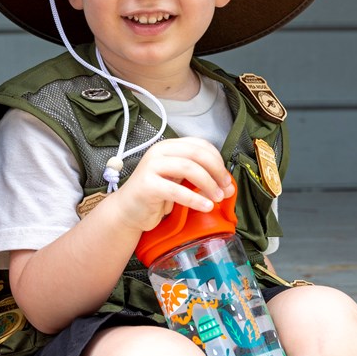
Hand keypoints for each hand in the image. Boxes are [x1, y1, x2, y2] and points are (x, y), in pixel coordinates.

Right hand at [107, 137, 235, 233]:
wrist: (128, 211)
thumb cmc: (156, 195)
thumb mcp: (179, 181)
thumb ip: (199, 178)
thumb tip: (228, 186)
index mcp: (169, 146)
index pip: (200, 144)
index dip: (218, 160)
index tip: (226, 178)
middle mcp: (159, 151)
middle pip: (197, 153)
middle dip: (217, 171)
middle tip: (225, 188)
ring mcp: (151, 166)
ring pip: (189, 168)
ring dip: (208, 184)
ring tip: (217, 198)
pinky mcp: (147, 185)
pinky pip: (176, 190)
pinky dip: (195, 199)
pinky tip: (205, 207)